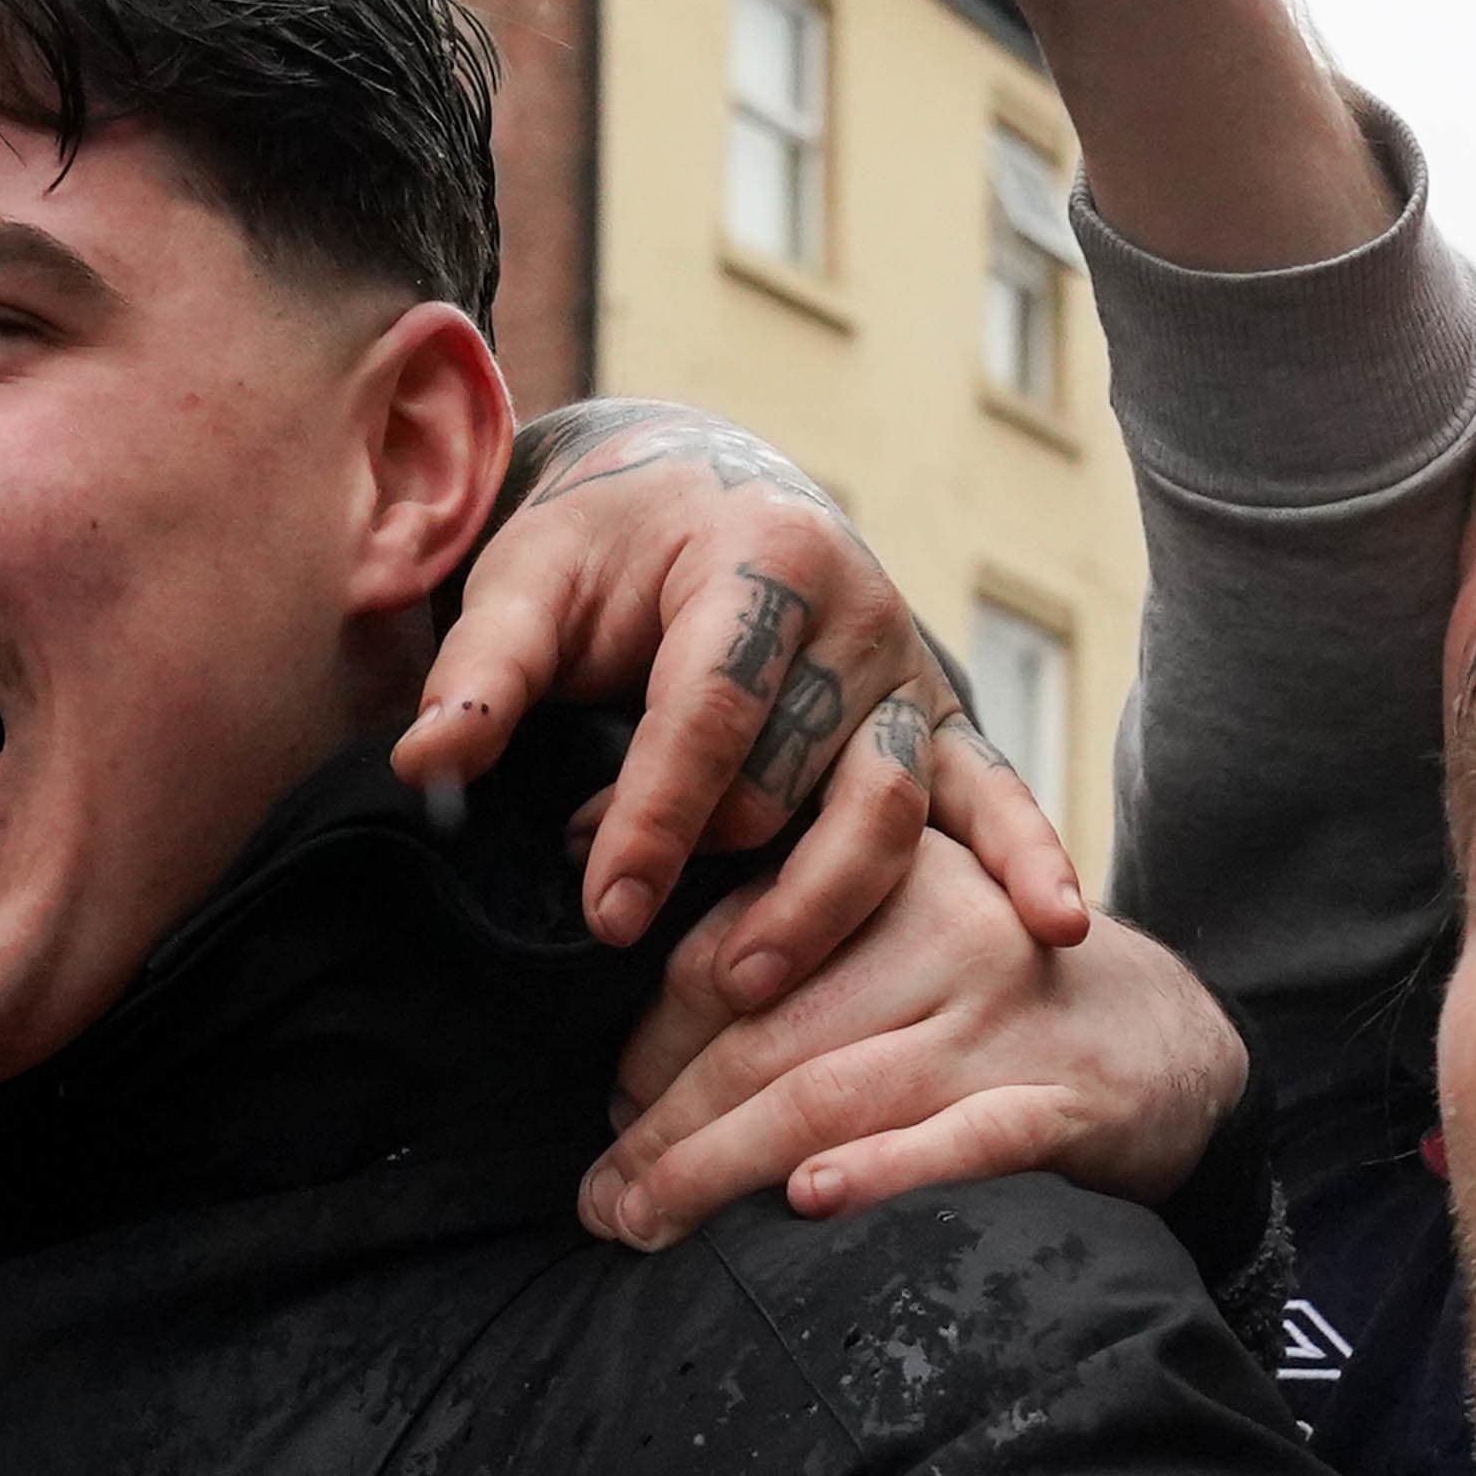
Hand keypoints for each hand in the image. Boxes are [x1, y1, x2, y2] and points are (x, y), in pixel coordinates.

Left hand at [409, 400, 1087, 974]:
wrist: (699, 490)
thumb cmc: (602, 546)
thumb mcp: (526, 585)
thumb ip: (481, 675)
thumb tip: (424, 764)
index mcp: (760, 559)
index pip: (713, 711)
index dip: (657, 819)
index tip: (607, 914)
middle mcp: (858, 611)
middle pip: (795, 777)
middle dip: (710, 859)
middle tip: (624, 923)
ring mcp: (908, 669)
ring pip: (883, 808)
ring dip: (822, 902)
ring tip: (754, 985)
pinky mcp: (937, 719)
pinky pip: (990, 795)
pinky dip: (1027, 858)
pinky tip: (1051, 930)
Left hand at [584, 837, 1244, 1248]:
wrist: (1174, 1046)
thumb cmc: (994, 1000)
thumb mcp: (900, 927)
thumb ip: (782, 929)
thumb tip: (611, 952)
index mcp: (887, 877)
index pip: (731, 957)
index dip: (653, 1043)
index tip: (609, 1112)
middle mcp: (945, 937)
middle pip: (763, 1039)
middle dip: (661, 1129)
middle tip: (600, 1201)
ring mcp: (1005, 1024)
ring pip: (829, 1095)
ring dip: (717, 1171)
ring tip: (643, 1227)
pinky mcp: (1061, 1106)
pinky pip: (958, 1142)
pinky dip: (880, 1173)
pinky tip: (808, 1201)